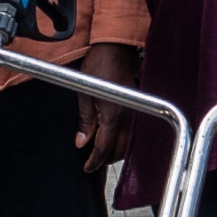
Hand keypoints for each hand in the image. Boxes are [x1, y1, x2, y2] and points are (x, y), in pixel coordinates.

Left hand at [72, 40, 143, 170]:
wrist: (116, 48)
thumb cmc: (98, 65)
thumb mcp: (84, 93)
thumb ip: (85, 120)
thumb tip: (81, 142)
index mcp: (112, 115)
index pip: (104, 147)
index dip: (94, 160)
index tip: (86, 167)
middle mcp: (126, 116)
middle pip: (119, 149)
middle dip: (105, 159)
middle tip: (91, 163)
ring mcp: (133, 112)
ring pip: (127, 142)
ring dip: (114, 151)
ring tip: (100, 153)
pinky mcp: (134, 106)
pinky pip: (130, 131)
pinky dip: (121, 140)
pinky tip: (111, 138)